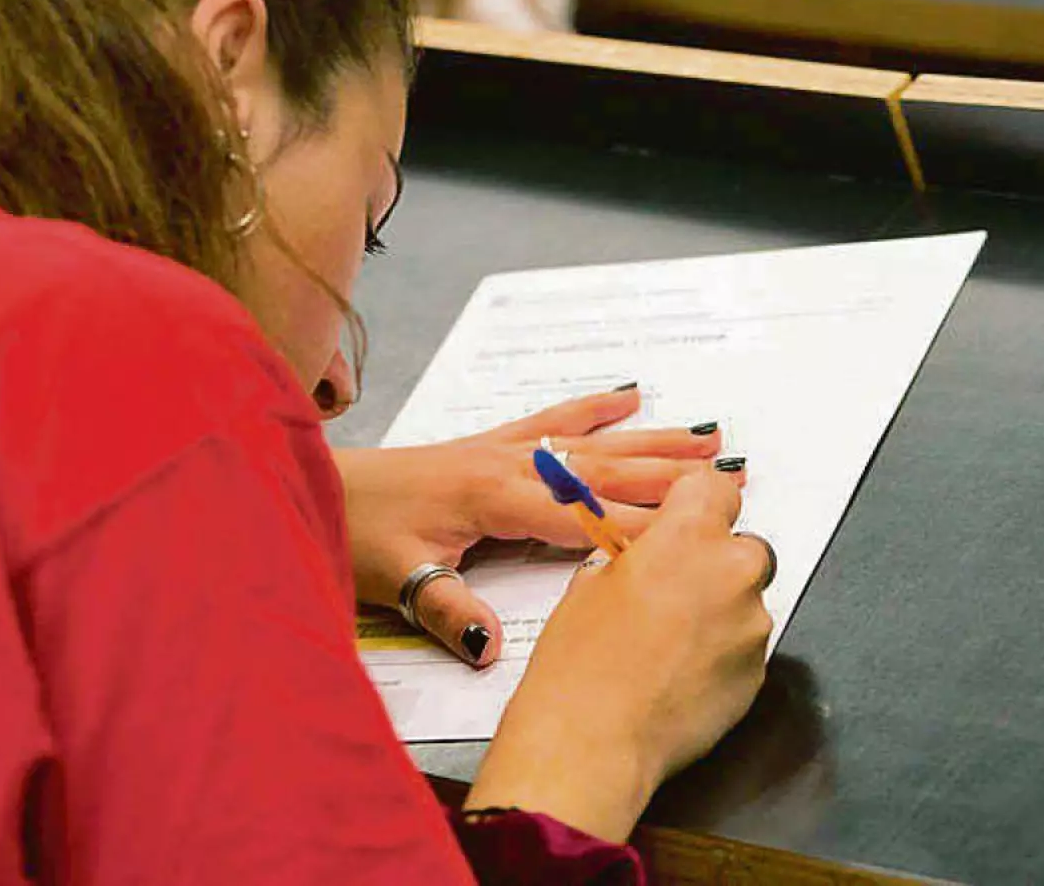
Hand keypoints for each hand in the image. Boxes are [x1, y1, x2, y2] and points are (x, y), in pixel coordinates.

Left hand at [336, 387, 740, 665]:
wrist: (312, 486)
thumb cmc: (352, 533)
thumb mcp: (395, 582)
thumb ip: (448, 611)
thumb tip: (491, 649)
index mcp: (494, 499)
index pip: (584, 517)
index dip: (641, 525)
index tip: (697, 530)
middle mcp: (508, 465)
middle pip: (605, 470)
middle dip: (669, 475)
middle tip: (731, 474)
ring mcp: (501, 449)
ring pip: (591, 444)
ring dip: (650, 440)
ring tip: (704, 436)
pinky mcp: (488, 444)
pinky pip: (551, 420)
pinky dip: (592, 407)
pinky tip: (626, 394)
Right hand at [464, 471, 774, 841]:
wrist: (592, 743)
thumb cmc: (580, 666)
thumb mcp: (587, 584)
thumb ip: (631, 556)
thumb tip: (641, 557)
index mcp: (687, 535)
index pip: (717, 487)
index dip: (699, 504)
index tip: (688, 517)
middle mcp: (732, 571)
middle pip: (742, 546)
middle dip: (712, 563)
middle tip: (668, 592)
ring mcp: (752, 625)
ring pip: (744, 601)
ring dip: (716, 612)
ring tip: (665, 644)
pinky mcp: (758, 673)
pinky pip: (744, 647)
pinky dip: (720, 654)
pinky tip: (677, 674)